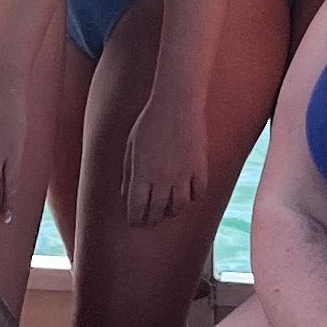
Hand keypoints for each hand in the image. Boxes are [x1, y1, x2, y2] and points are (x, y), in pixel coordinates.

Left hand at [118, 90, 202, 229]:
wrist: (177, 104)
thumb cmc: (149, 122)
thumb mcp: (131, 146)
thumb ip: (128, 172)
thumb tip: (126, 193)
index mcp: (142, 174)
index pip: (137, 208)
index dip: (135, 219)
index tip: (134, 222)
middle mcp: (162, 179)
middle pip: (157, 211)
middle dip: (151, 219)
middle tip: (149, 220)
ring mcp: (183, 175)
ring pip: (179, 207)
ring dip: (172, 212)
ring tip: (167, 210)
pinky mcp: (200, 168)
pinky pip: (198, 193)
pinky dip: (192, 198)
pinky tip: (186, 195)